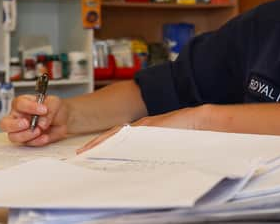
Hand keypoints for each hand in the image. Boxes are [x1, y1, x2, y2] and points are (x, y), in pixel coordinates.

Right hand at [0, 94, 68, 146]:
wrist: (63, 119)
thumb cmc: (54, 108)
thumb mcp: (54, 103)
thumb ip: (49, 110)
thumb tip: (41, 122)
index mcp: (23, 103)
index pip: (19, 104)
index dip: (29, 107)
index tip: (43, 110)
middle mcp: (18, 117)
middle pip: (5, 123)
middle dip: (15, 125)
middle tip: (27, 123)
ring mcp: (21, 131)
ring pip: (13, 136)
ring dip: (26, 135)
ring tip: (39, 130)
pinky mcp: (27, 141)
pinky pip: (27, 144)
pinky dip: (36, 141)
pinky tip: (45, 137)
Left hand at [77, 105, 203, 153]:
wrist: (198, 120)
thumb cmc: (185, 132)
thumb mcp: (164, 142)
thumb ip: (152, 147)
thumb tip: (141, 160)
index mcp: (143, 130)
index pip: (117, 136)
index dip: (102, 143)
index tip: (89, 151)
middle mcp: (141, 126)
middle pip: (113, 134)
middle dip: (96, 143)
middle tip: (81, 153)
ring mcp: (144, 126)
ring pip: (118, 134)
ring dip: (102, 142)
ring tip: (88, 151)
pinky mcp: (150, 127)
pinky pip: (130, 135)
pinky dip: (118, 139)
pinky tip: (109, 145)